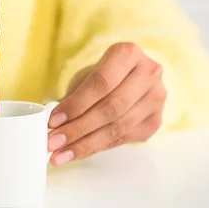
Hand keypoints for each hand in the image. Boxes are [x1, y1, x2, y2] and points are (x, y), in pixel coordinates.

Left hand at [48, 42, 166, 165]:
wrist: (127, 79)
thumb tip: (52, 124)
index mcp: (128, 53)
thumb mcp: (86, 77)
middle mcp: (149, 74)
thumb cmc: (102, 75)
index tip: (53, 121)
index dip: (76, 104)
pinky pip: (123, 139)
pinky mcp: (155, 121)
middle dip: (78, 129)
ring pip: (118, 128)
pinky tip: (77, 152)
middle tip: (53, 142)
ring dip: (85, 144)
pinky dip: (96, 148)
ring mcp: (156, 99)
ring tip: (60, 154)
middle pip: (111, 107)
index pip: (101, 83)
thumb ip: (72, 97)